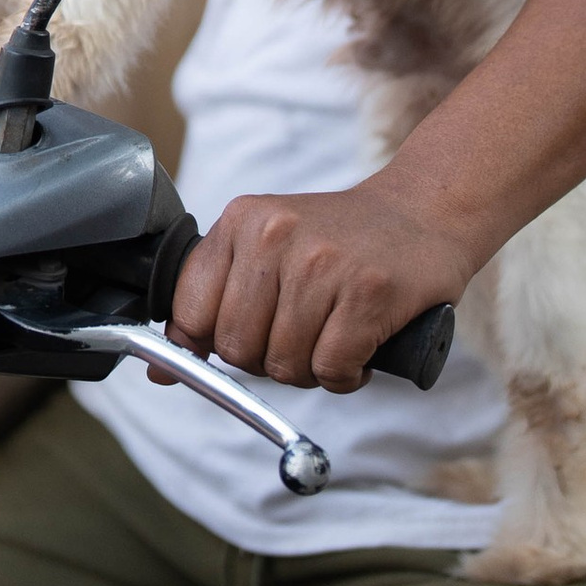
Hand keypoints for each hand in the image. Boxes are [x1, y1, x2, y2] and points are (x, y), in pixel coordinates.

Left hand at [165, 180, 468, 395]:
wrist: (426, 210)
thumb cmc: (343, 239)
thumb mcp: (268, 246)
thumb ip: (214, 300)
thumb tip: (160, 371)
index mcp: (243, 221)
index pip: (189, 311)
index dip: (209, 343)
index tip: (240, 342)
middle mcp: (275, 236)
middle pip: (236, 348)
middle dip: (267, 360)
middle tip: (301, 338)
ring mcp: (322, 264)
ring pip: (283, 365)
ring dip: (310, 370)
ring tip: (333, 337)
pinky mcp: (368, 294)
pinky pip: (331, 371)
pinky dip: (346, 375)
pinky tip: (360, 347)